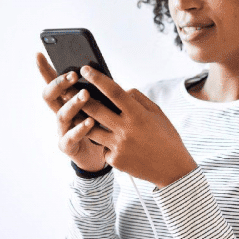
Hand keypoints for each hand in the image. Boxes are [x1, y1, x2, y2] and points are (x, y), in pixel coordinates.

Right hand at [36, 52, 106, 171]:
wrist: (102, 155)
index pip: (52, 82)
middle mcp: (60, 114)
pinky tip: (90, 121)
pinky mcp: (68, 146)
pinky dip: (80, 129)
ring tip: (85, 94)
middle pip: (50, 96)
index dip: (44, 69)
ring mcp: (62, 130)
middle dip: (59, 84)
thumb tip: (101, 71)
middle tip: (73, 75)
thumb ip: (98, 92)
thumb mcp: (102, 105)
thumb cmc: (102, 126)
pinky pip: (71, 137)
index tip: (40, 54)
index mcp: (66, 101)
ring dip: (73, 103)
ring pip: (62, 115)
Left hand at [78, 65, 197, 188]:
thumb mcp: (157, 114)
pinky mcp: (115, 160)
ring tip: (77, 115)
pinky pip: (103, 147)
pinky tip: (113, 144)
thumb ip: (138, 99)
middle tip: (66, 90)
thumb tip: (120, 90)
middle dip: (79, 98)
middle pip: (95, 109)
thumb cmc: (166, 138)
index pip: (114, 92)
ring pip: (90, 129)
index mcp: (138, 114)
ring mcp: (118, 146)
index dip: (98, 79)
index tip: (85, 69)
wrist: (172, 169)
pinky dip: (105, 143)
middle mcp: (126, 129)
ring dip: (83, 121)